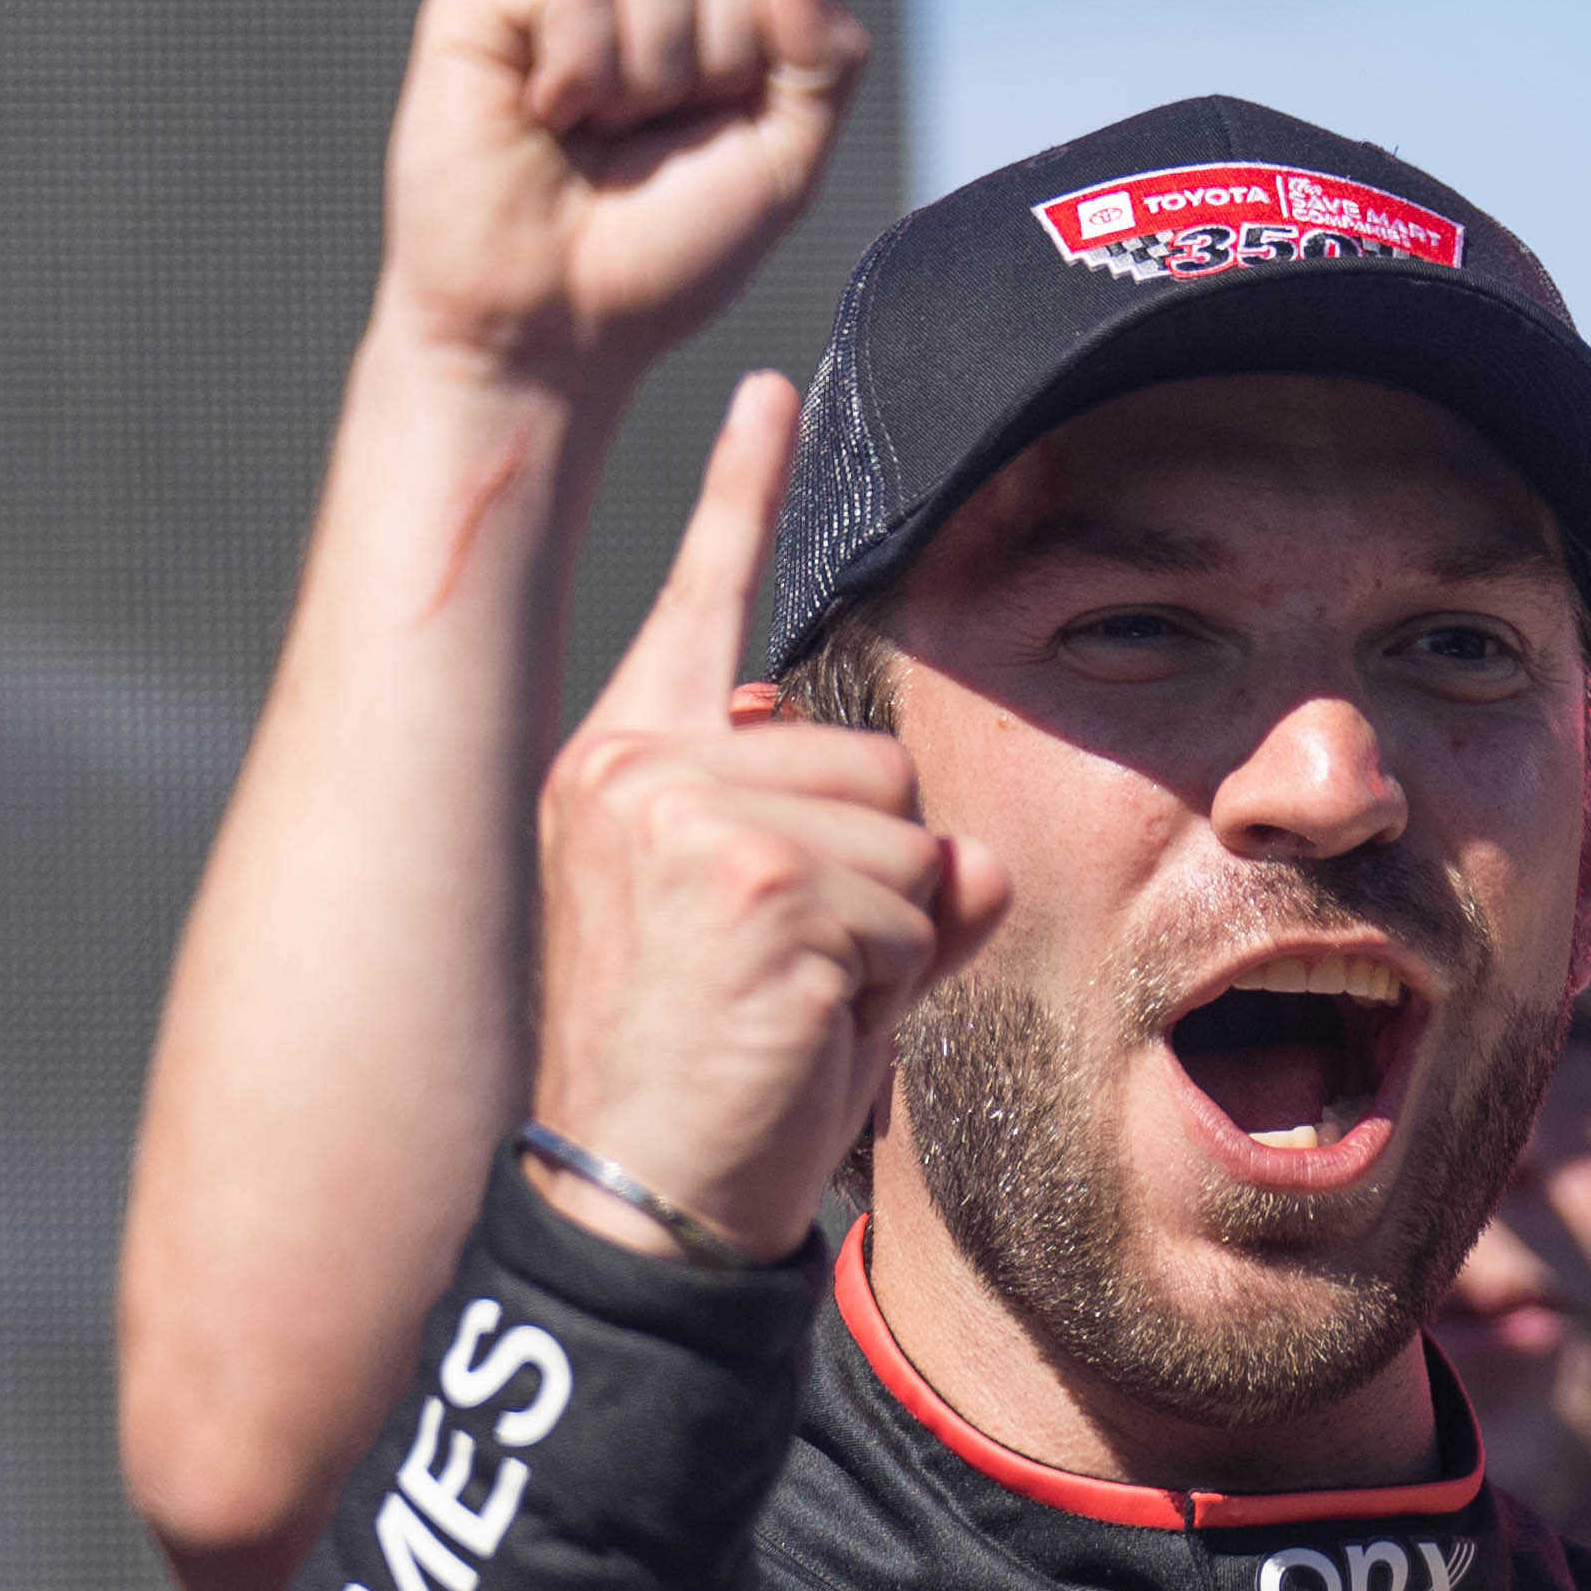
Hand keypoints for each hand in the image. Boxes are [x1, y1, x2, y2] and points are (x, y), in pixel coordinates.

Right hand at [379, 0, 878, 394]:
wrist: (556, 323)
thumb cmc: (665, 253)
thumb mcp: (785, 165)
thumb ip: (820, 56)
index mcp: (732, 10)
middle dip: (729, 51)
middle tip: (669, 132)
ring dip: (655, 71)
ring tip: (604, 133)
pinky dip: (588, 70)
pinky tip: (549, 117)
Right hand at [527, 372, 997, 1258]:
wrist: (636, 1197)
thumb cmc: (714, 1082)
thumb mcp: (801, 949)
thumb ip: (874, 864)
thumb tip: (962, 847)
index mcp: (628, 767)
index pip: (697, 609)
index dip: (739, 499)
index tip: (774, 393)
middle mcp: (637, 769)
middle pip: (872, 760)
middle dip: (875, 884)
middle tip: (787, 980)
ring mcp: (684, 813)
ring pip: (903, 834)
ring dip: (885, 940)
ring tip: (788, 1007)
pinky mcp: (746, 876)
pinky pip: (906, 902)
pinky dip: (884, 984)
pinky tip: (793, 1026)